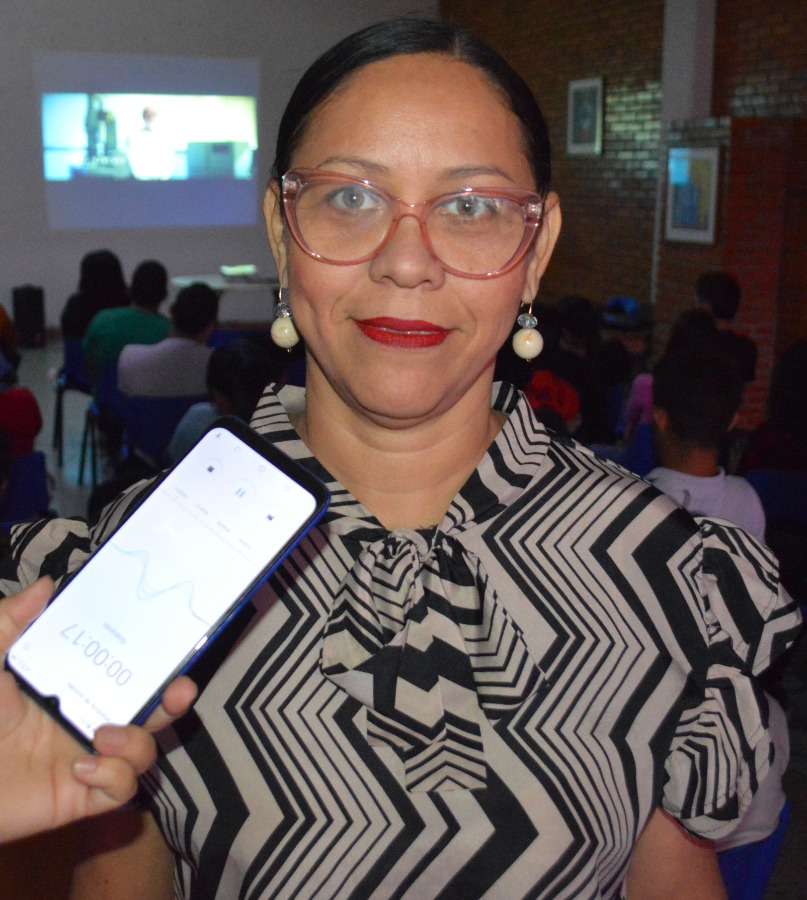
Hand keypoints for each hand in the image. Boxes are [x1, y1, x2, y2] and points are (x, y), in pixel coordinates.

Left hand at [0, 577, 195, 842]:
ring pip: (145, 751)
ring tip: (101, 735)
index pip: (125, 670)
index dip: (155, 660)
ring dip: (136, 742)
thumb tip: (48, 585)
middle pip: (152, 711)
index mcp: (74, 687)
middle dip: (174, 701)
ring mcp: (90, 758)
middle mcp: (89, 721)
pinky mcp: (83, 796)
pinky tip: (81, 768)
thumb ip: (10, 622)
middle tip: (181, 689)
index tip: (173, 643)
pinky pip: (122, 789)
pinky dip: (113, 776)